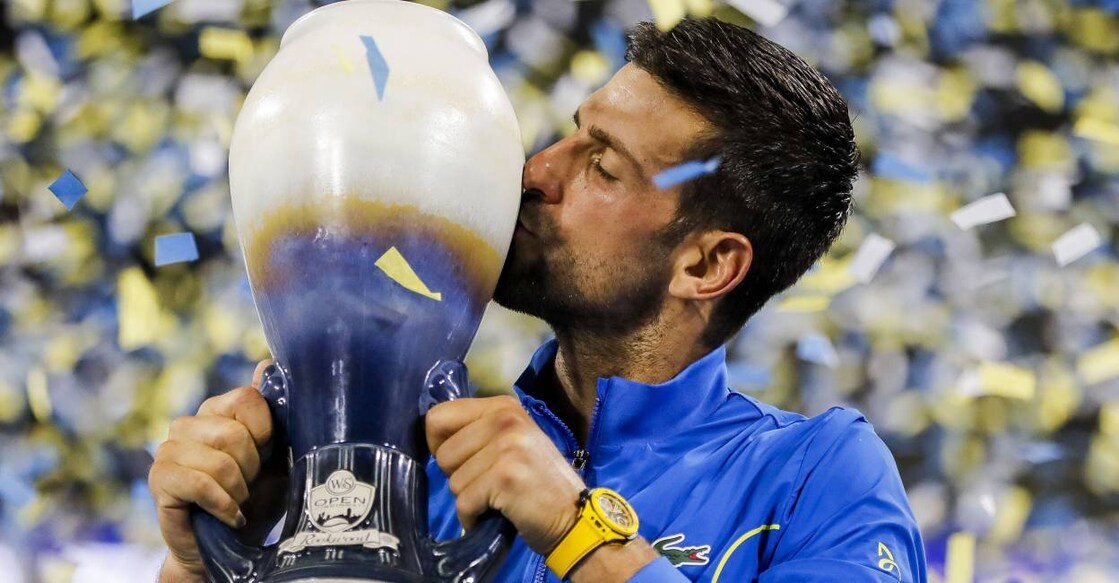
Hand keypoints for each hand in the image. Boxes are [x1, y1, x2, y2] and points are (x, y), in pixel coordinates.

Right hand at [148, 360, 287, 579]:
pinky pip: (200, 484)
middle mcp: (188, 424)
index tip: (267, 456)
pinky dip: (224, 505)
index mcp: (216, 411)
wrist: (231, 547)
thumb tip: (268, 363)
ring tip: (237, 501)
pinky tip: (230, 515)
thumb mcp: (277, 456)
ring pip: (219, 462)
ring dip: (238, 491)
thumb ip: (274, 413)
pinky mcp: (158, 480)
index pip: (247, 399)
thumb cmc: (257, 498)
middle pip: (234, 433)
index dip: (265, 433)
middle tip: (249, 485)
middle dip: (252, 468)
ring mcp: (168, 450)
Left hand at [425, 395, 585, 554]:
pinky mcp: (506, 476)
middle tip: (490, 484)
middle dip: (458, 477)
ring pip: (453, 481)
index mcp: (503, 406)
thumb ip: (477, 431)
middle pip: (443, 454)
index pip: (438, 417)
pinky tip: (497, 514)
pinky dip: (474, 518)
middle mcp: (505, 418)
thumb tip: (431, 436)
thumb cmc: (537, 483)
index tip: (463, 462)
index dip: (439, 446)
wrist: (573, 516)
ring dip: (470, 499)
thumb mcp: (511, 441)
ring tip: (498, 498)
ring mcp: (507, 446)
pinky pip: (465, 503)